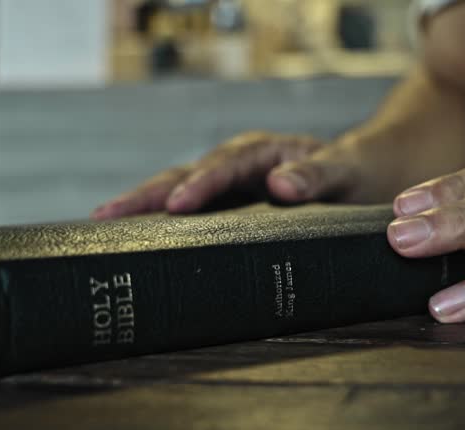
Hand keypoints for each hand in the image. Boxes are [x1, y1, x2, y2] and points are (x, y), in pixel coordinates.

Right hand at [92, 131, 372, 219]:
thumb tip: (280, 185)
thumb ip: (318, 174)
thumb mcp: (345, 171)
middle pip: (185, 176)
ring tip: (102, 226)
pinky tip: (132, 241)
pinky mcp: (224, 210)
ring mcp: (226, 189)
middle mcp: (237, 167)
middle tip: (107, 216)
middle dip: (146, 195)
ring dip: (141, 208)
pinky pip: (187, 215)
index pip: (225, 166)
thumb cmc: (355, 174)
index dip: (200, 185)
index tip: (176, 205)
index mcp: (263, 153)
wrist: (362, 179)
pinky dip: (158, 225)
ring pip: (177, 192)